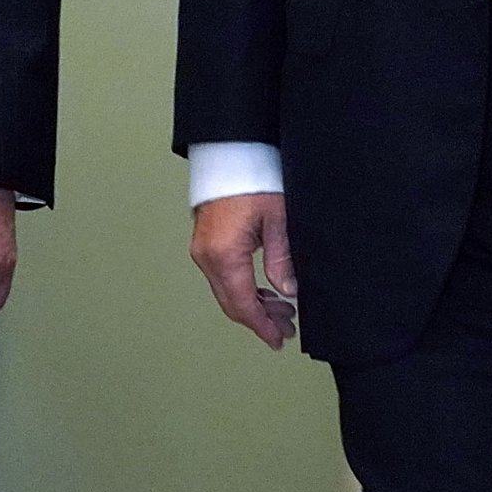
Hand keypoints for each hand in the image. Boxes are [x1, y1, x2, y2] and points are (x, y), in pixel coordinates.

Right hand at [189, 192, 297, 349]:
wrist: (230, 151)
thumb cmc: (253, 177)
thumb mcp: (278, 219)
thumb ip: (281, 259)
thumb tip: (288, 291)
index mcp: (224, 254)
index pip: (243, 304)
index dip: (262, 326)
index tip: (278, 340)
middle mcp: (207, 256)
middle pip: (232, 302)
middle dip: (260, 319)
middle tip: (286, 328)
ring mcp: (203, 249)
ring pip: (227, 290)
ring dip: (253, 303)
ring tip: (282, 309)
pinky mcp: (206, 242)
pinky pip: (222, 276)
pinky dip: (243, 287)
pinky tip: (264, 290)